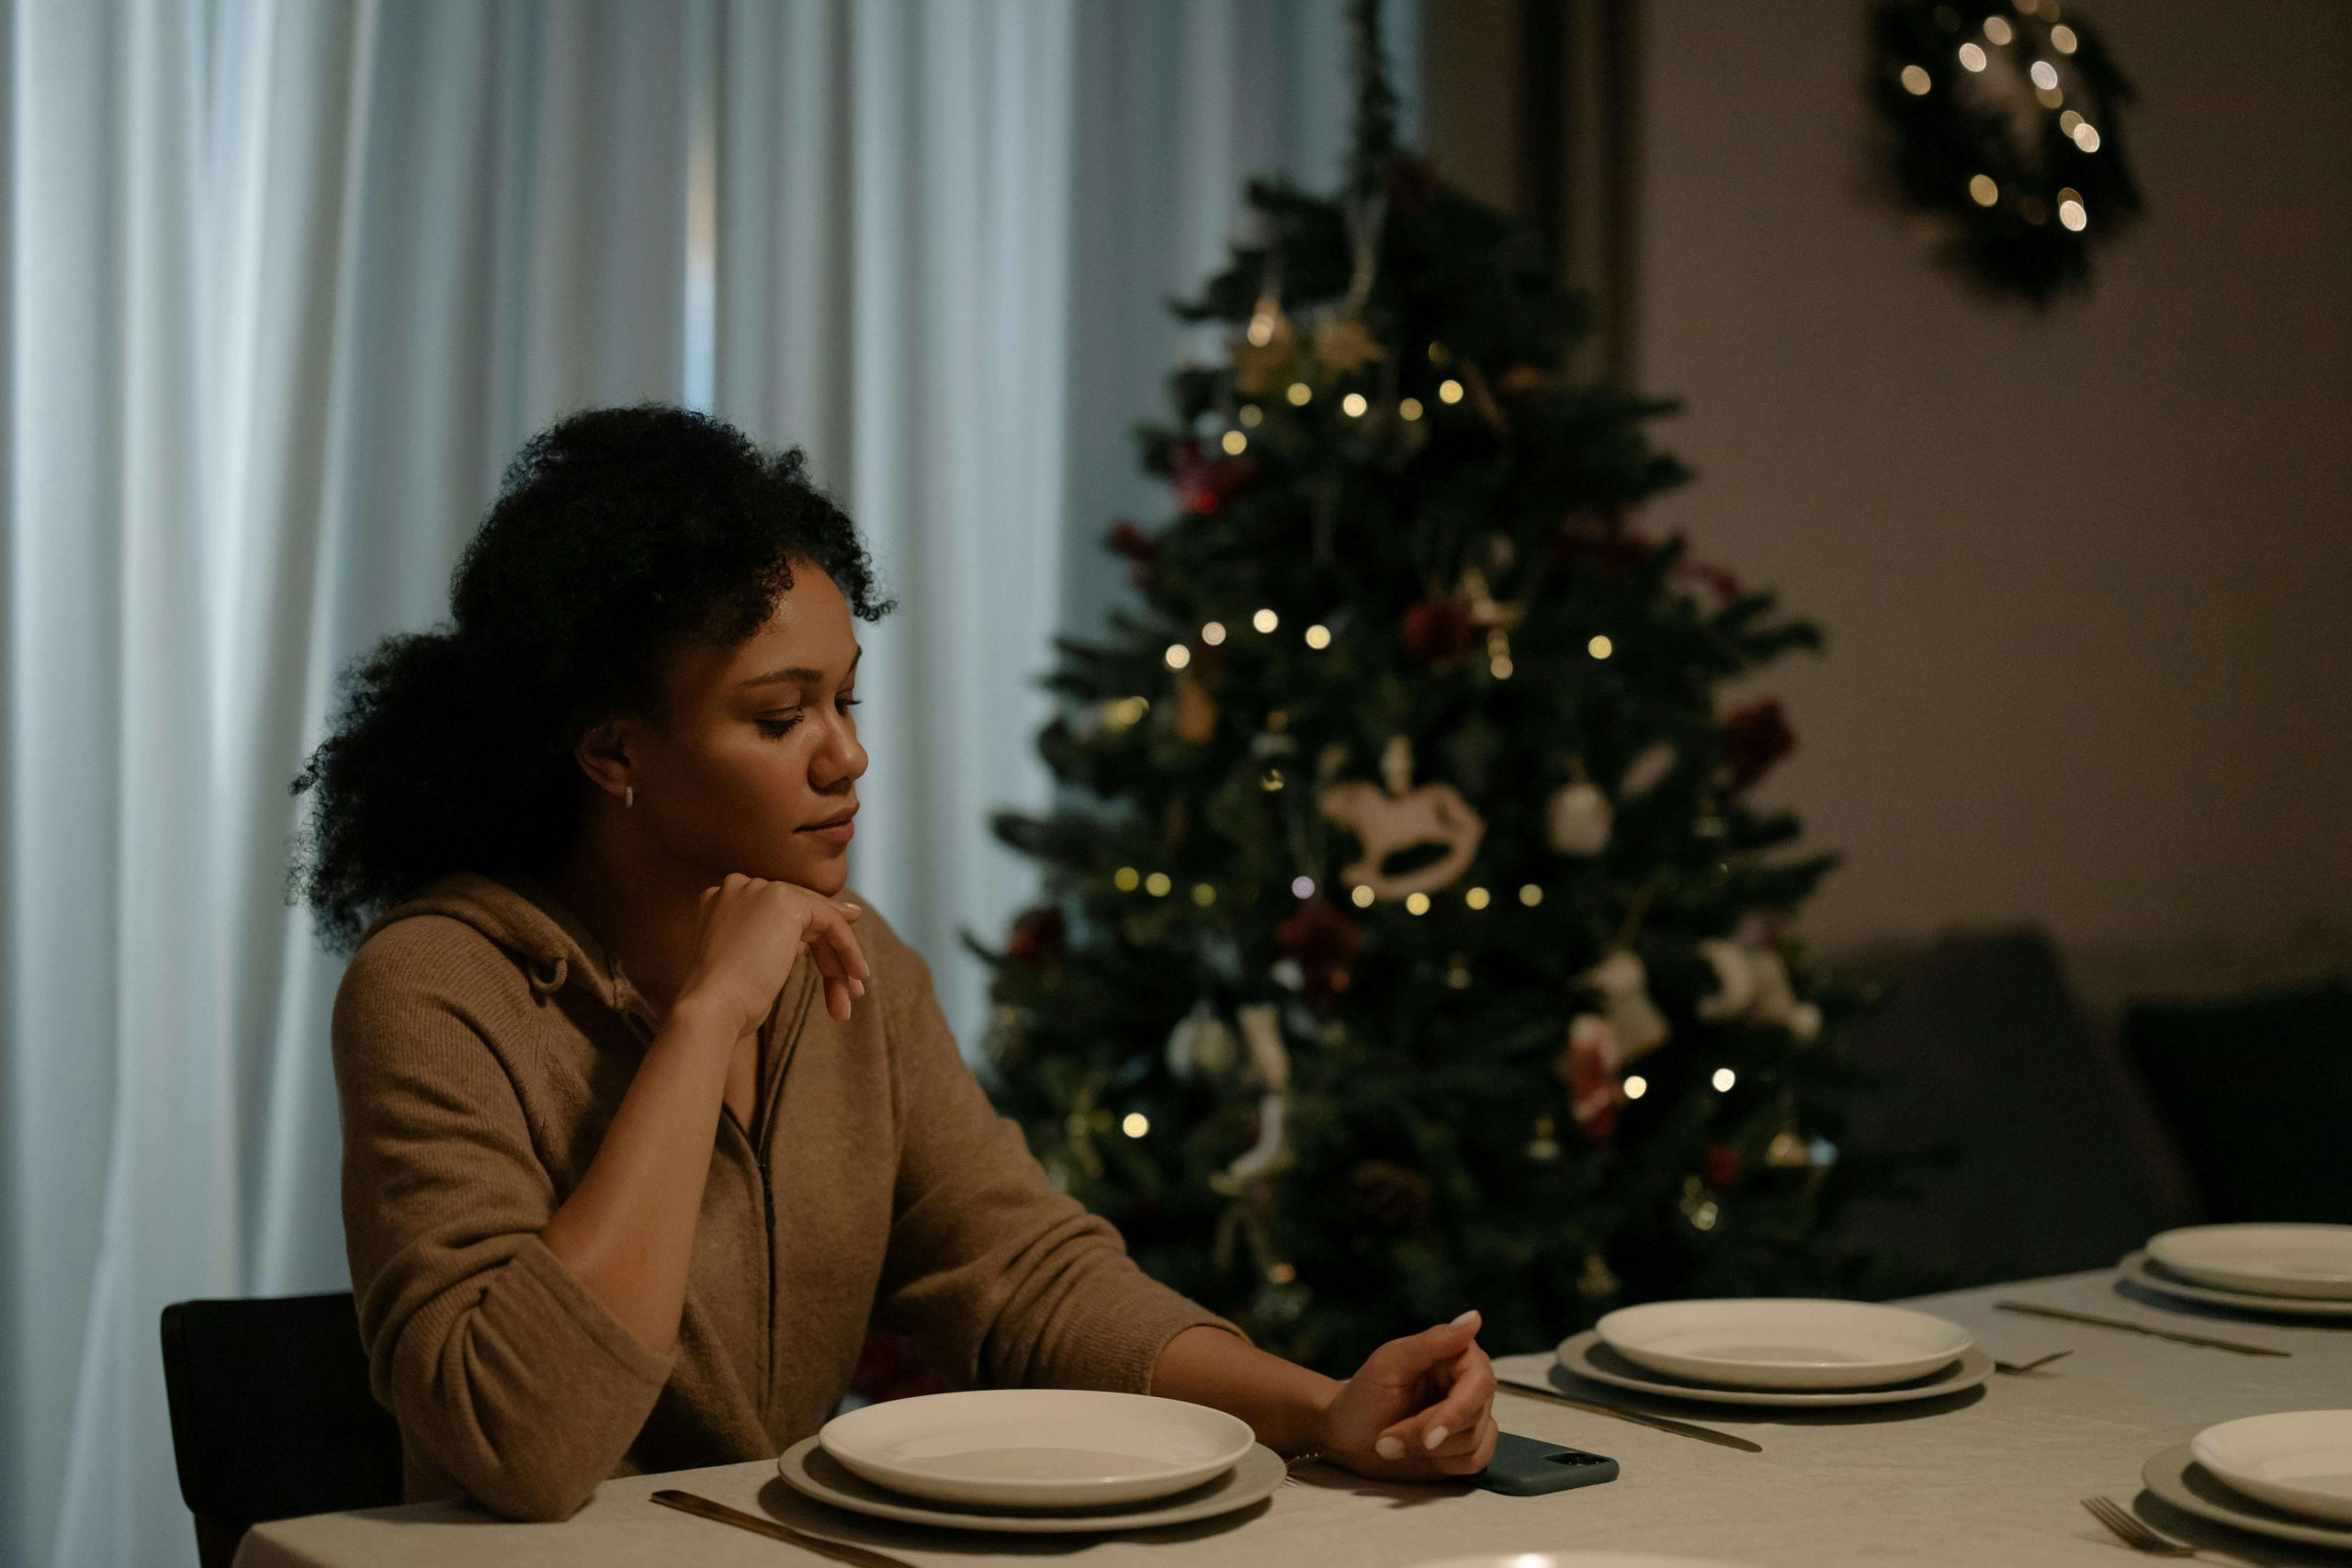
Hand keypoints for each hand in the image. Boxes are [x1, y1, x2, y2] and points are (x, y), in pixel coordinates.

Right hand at [676, 873, 869, 1032]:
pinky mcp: (785, 900)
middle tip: (851, 992)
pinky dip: (848, 947)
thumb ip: (781, 942)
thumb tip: (822, 928)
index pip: (782, 915)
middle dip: (830, 957)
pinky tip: (857, 974)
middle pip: (802, 918)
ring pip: (818, 920)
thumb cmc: (728, 1001)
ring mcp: (761, 890)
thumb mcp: (754, 965)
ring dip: (840, 960)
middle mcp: (740, 887)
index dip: (813, 939)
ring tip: (853, 997)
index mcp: (724, 900)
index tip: (841, 967)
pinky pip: (829, 921)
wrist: (711, 1007)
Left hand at [1316, 1310, 1497, 1481]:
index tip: (1428, 1437)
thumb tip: (1474, 1317)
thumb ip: (1432, 1343)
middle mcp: (1471, 1383)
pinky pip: (1477, 1461)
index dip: (1455, 1412)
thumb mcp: (1390, 1364)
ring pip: (1475, 1442)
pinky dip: (1444, 1464)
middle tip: (1387, 1441)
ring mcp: (1472, 1415)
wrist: (1348, 1437)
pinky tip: (1418, 1454)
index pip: (1479, 1382)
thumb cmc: (1363, 1395)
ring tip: (1391, 1443)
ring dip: (1429, 1452)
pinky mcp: (1468, 1445)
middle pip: (1475, 1416)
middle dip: (1428, 1435)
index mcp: (1456, 1354)